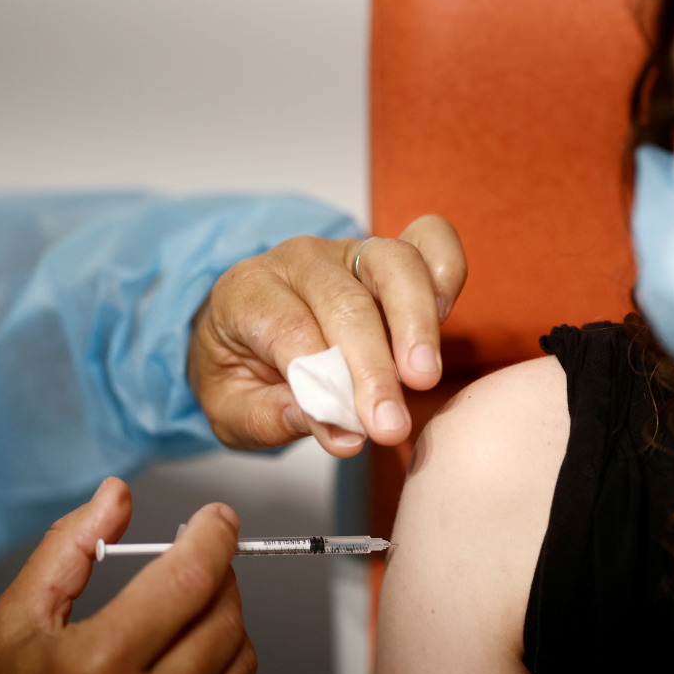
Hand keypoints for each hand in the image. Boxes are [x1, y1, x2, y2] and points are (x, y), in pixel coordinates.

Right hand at [0, 478, 255, 673]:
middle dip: (218, 576)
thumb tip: (115, 497)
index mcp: (97, 666)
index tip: (218, 520)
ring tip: (183, 619)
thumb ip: (68, 548)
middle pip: (225, 616)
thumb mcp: (15, 620)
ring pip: (240, 659)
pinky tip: (178, 670)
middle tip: (195, 565)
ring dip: (223, 624)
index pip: (190, 579)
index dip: (214, 536)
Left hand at [188, 214, 466, 454]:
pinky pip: (429, 241)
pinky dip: (445, 275)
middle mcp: (300, 261)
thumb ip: (268, 418)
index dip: (323, 384)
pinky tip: (442, 325)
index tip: (349, 432)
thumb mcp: (227, 407)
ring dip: (415, 324)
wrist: (242, 331)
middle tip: (391, 426)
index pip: (290, 332)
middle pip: (345, 302)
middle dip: (373, 368)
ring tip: (423, 378)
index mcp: (247, 292)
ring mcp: (348, 250)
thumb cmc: (239, 369)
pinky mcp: (389, 255)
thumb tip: (338, 432)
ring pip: (393, 264)